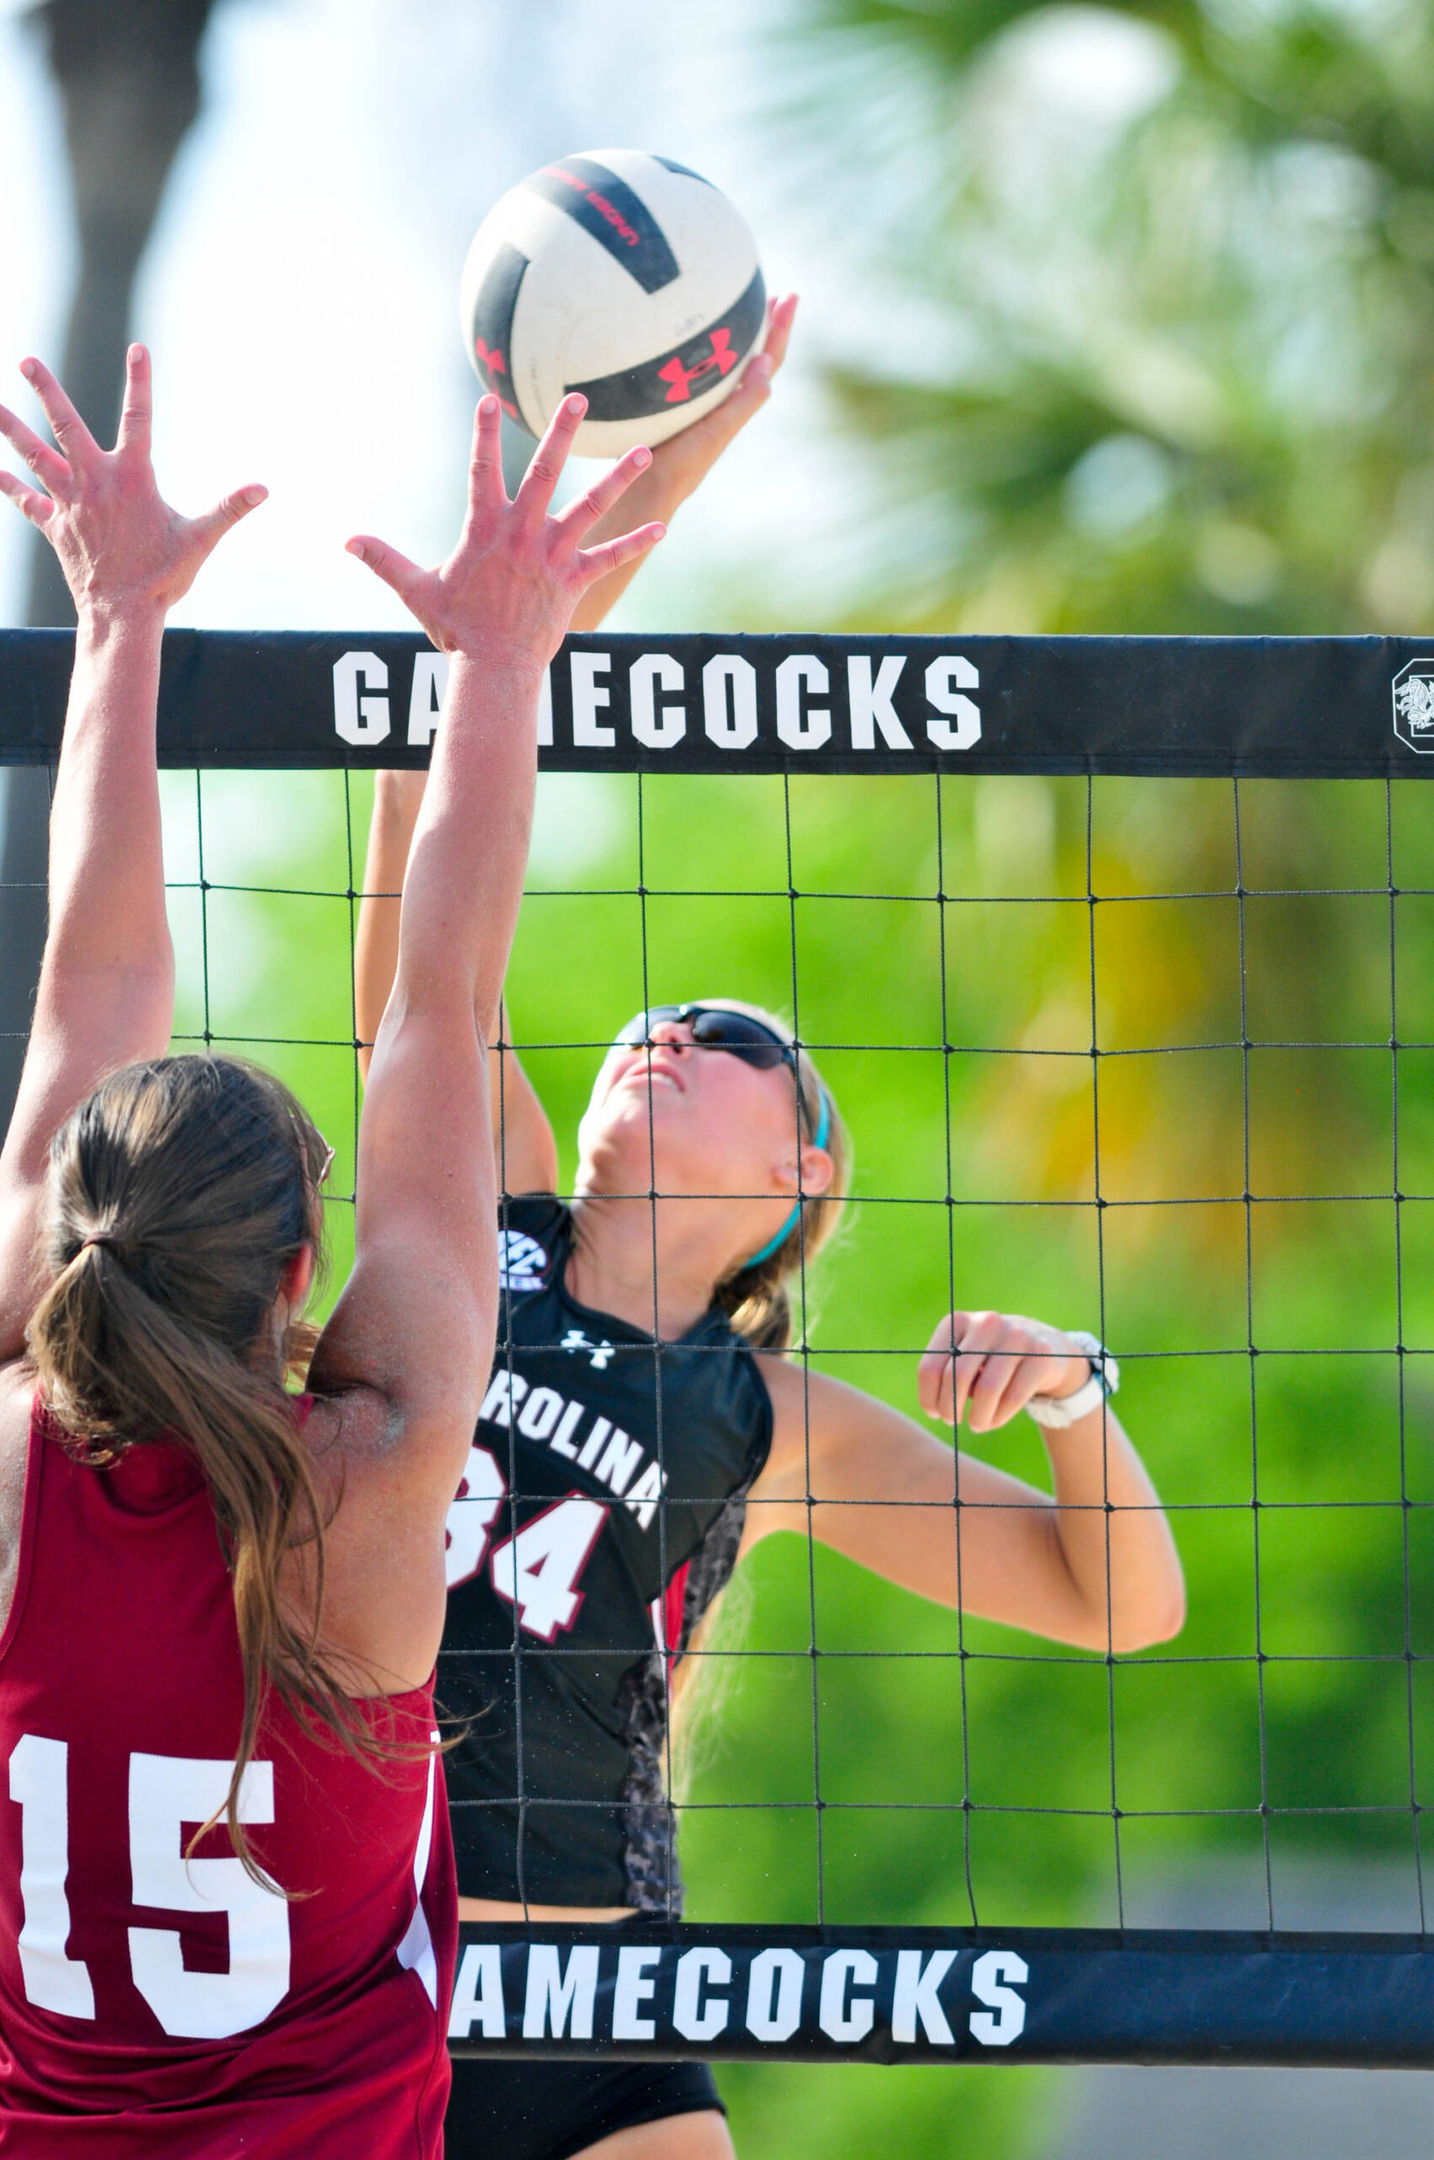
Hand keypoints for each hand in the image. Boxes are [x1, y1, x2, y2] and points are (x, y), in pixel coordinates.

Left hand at [0, 347, 266, 618]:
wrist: (123, 614)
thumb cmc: (164, 578)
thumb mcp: (201, 540)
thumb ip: (229, 509)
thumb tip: (263, 489)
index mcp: (132, 478)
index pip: (139, 418)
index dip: (140, 381)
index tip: (138, 348)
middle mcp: (94, 482)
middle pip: (64, 425)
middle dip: (47, 391)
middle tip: (27, 361)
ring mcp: (69, 503)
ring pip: (34, 455)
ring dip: (11, 427)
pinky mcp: (55, 526)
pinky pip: (26, 500)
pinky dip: (8, 484)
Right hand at [347, 393, 663, 667]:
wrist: (492, 668)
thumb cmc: (455, 629)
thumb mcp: (415, 590)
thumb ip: (384, 559)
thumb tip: (346, 540)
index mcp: (485, 527)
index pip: (482, 468)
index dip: (485, 432)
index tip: (490, 399)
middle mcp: (522, 532)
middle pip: (546, 471)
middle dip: (563, 432)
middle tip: (579, 399)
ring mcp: (552, 555)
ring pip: (591, 507)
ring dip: (617, 478)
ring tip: (642, 451)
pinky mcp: (574, 581)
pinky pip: (611, 558)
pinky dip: (636, 544)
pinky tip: (663, 528)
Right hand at [634, 291, 796, 505]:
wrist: (645, 487)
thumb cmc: (683, 461)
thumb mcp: (719, 430)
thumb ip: (746, 400)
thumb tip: (768, 359)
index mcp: (738, 406)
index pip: (769, 359)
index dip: (780, 328)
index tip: (790, 295)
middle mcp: (724, 402)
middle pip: (755, 357)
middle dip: (767, 325)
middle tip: (774, 295)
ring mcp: (702, 404)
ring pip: (729, 363)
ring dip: (740, 337)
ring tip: (744, 311)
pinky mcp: (678, 406)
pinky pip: (700, 371)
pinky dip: (706, 351)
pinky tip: (691, 342)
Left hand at [918, 1311, 1092, 1433]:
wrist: (1046, 1347)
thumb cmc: (992, 1359)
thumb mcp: (965, 1356)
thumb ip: (946, 1374)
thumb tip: (934, 1407)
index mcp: (958, 1321)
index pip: (931, 1367)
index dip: (928, 1397)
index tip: (933, 1413)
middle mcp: (986, 1323)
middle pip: (956, 1378)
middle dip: (950, 1408)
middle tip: (951, 1421)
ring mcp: (1016, 1336)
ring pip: (986, 1390)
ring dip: (977, 1417)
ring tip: (976, 1425)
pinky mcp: (1040, 1356)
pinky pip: (1012, 1397)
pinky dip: (999, 1417)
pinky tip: (994, 1421)